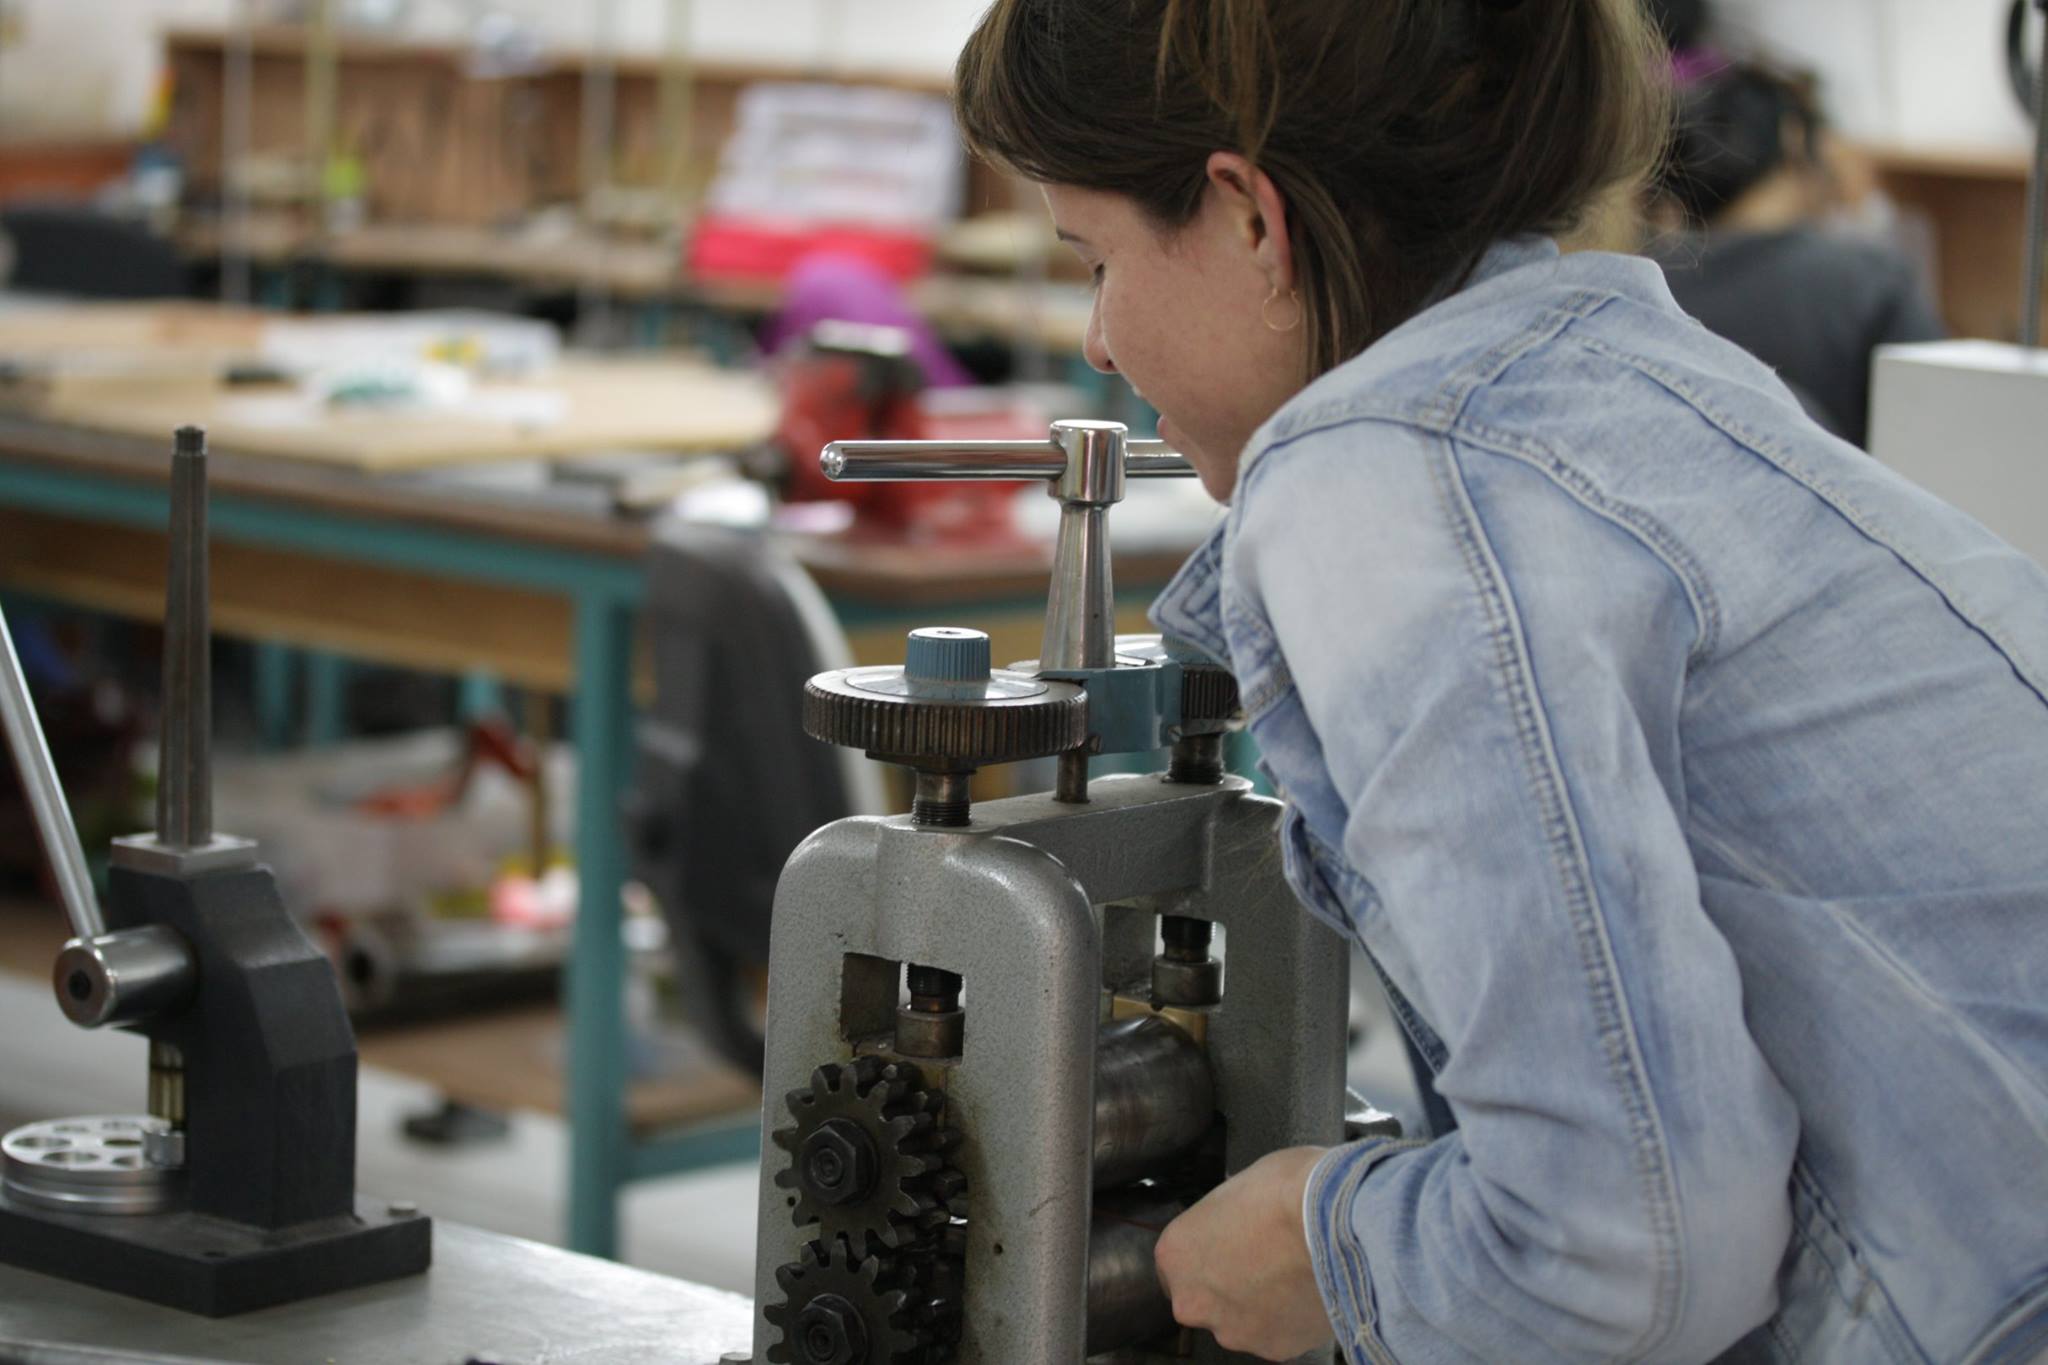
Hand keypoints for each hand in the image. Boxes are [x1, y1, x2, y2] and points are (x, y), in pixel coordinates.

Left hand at [1154, 1145, 1335, 1360]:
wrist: (1337, 1226)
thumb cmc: (1287, 1193)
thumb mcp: (1241, 1184)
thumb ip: (1226, 1216)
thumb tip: (1238, 1217)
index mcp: (1177, 1254)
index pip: (1177, 1264)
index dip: (1206, 1253)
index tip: (1227, 1246)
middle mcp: (1195, 1300)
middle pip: (1203, 1298)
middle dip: (1228, 1284)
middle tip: (1263, 1260)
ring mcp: (1233, 1330)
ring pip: (1240, 1321)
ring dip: (1259, 1304)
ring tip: (1292, 1274)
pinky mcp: (1274, 1348)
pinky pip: (1277, 1334)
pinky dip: (1290, 1319)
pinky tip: (1308, 1291)